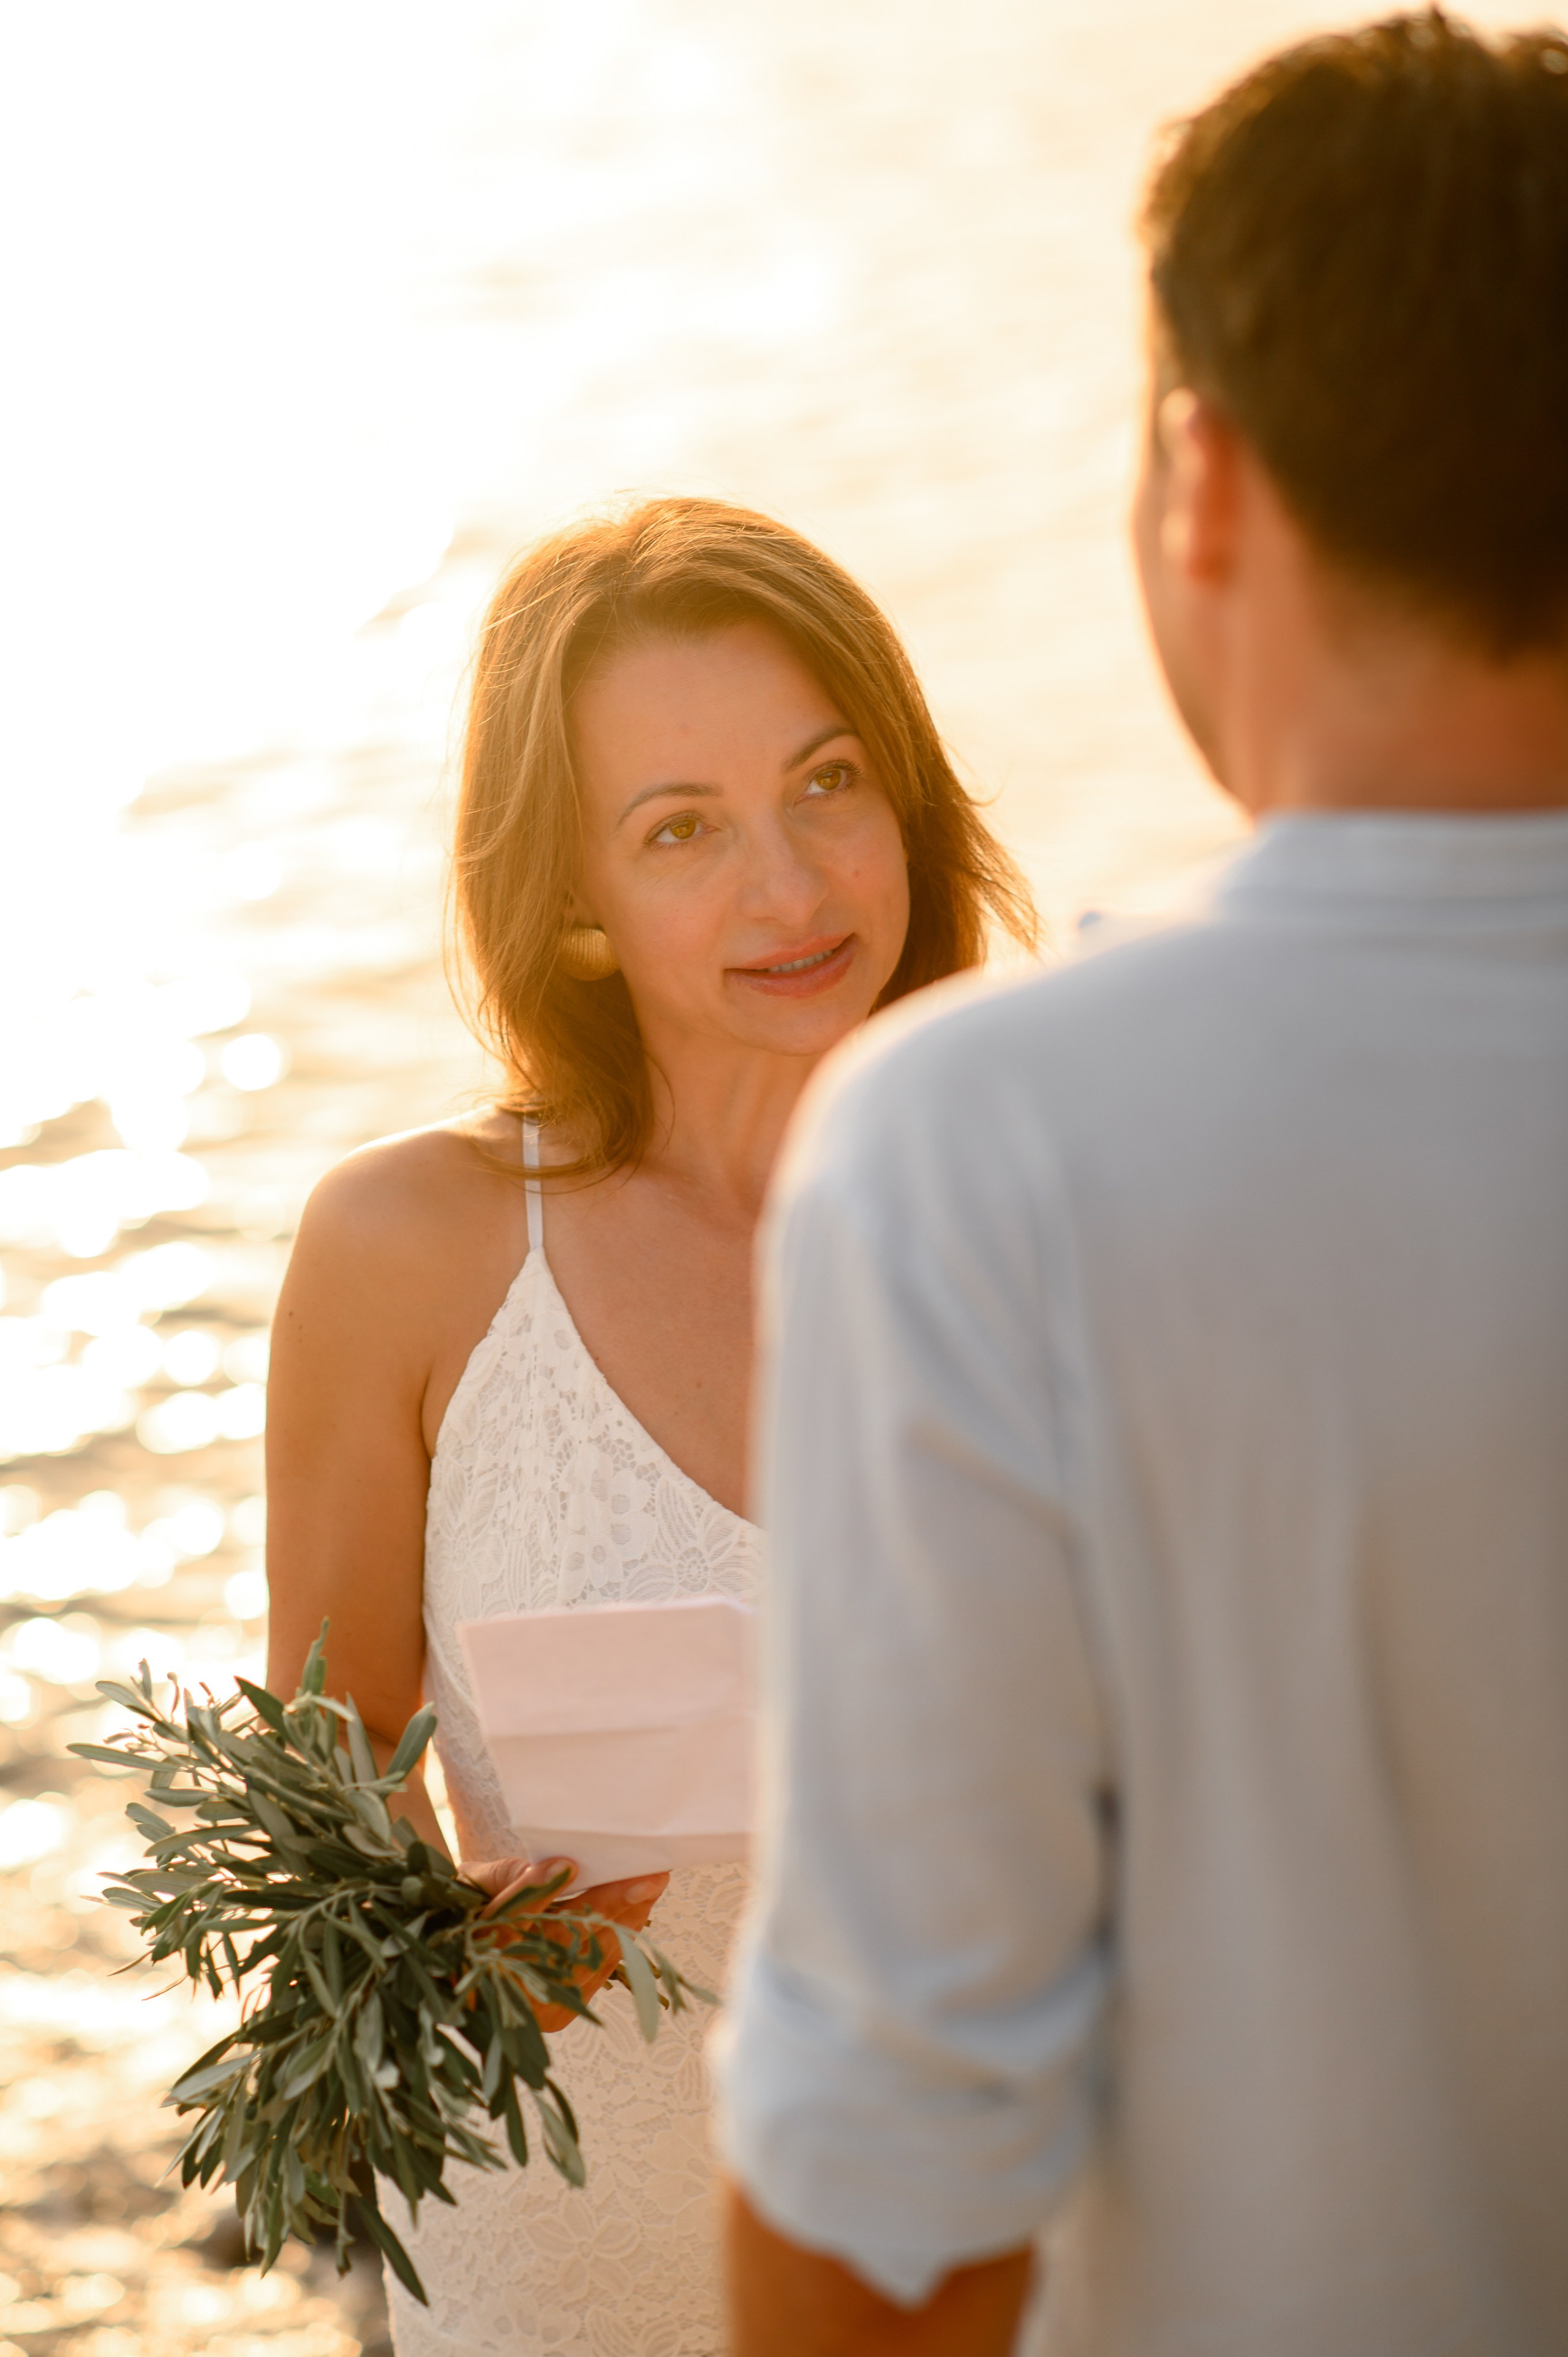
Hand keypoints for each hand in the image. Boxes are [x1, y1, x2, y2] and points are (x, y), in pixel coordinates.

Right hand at [461, 1856, 670, 2032]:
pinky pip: (597, 1973)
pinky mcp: (558, 2016)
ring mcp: (535, 2009)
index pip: (512, 1922)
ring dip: (626, 1922)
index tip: (571, 1863)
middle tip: (652, 1876)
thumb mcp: (470, 1889)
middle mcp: (508, 1991)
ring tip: (652, 1886)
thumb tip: (557, 1867)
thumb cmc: (464, 1916)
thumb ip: (506, 1879)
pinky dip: (620, 1941)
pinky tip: (639, 1913)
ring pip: (589, 1960)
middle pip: (566, 1944)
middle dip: (612, 1907)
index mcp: (475, 1954)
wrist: (456, 1970)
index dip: (543, 1893)